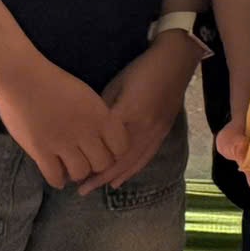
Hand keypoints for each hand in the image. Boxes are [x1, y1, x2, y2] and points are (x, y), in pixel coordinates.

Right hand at [0, 60, 128, 190]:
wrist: (22, 78)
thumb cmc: (53, 81)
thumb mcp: (86, 96)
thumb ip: (95, 117)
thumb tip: (101, 134)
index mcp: (101, 116)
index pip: (121, 146)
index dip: (115, 151)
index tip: (106, 150)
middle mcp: (86, 132)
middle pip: (102, 163)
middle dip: (96, 164)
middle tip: (87, 161)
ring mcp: (63, 143)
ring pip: (80, 172)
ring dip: (77, 173)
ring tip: (72, 169)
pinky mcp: (41, 151)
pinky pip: (54, 176)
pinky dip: (57, 180)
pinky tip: (57, 178)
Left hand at [83, 32, 198, 192]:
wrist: (176, 60)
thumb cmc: (142, 68)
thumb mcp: (117, 84)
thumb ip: (105, 110)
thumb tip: (89, 131)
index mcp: (129, 114)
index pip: (106, 146)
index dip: (90, 161)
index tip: (72, 171)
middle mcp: (144, 128)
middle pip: (120, 160)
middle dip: (100, 177)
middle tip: (81, 190)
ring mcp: (156, 131)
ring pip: (134, 161)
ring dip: (115, 177)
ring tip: (98, 188)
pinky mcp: (164, 131)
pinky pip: (147, 156)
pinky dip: (133, 169)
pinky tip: (122, 179)